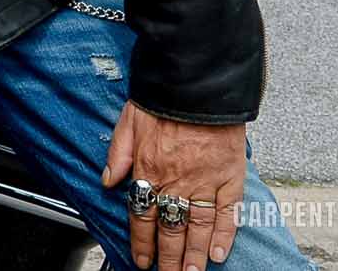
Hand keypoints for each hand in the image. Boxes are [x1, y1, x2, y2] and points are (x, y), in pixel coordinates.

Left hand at [101, 103, 248, 270]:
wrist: (199, 83)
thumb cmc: (163, 98)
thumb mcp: (128, 121)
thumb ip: (117, 154)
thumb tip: (107, 181)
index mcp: (149, 169)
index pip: (142, 216)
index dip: (141, 242)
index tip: (142, 260)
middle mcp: (177, 181)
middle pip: (170, 229)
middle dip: (168, 258)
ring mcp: (206, 181)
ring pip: (198, 227)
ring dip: (194, 255)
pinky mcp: (230, 176)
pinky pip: (228, 213)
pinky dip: (225, 235)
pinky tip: (218, 252)